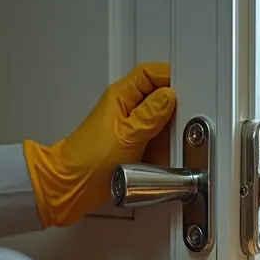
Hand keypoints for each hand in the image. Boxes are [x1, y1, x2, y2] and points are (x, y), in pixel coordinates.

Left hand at [24, 63, 176, 226]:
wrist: (72, 186)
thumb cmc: (88, 160)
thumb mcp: (127, 135)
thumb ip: (152, 114)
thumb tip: (170, 97)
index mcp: (121, 95)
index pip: (151, 73)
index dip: (171, 78)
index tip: (186, 92)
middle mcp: (125, 108)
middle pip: (158, 95)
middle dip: (173, 106)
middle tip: (181, 120)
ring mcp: (129, 126)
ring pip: (159, 118)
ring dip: (168, 129)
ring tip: (170, 139)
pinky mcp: (131, 145)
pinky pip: (155, 139)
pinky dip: (162, 145)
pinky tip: (163, 154)